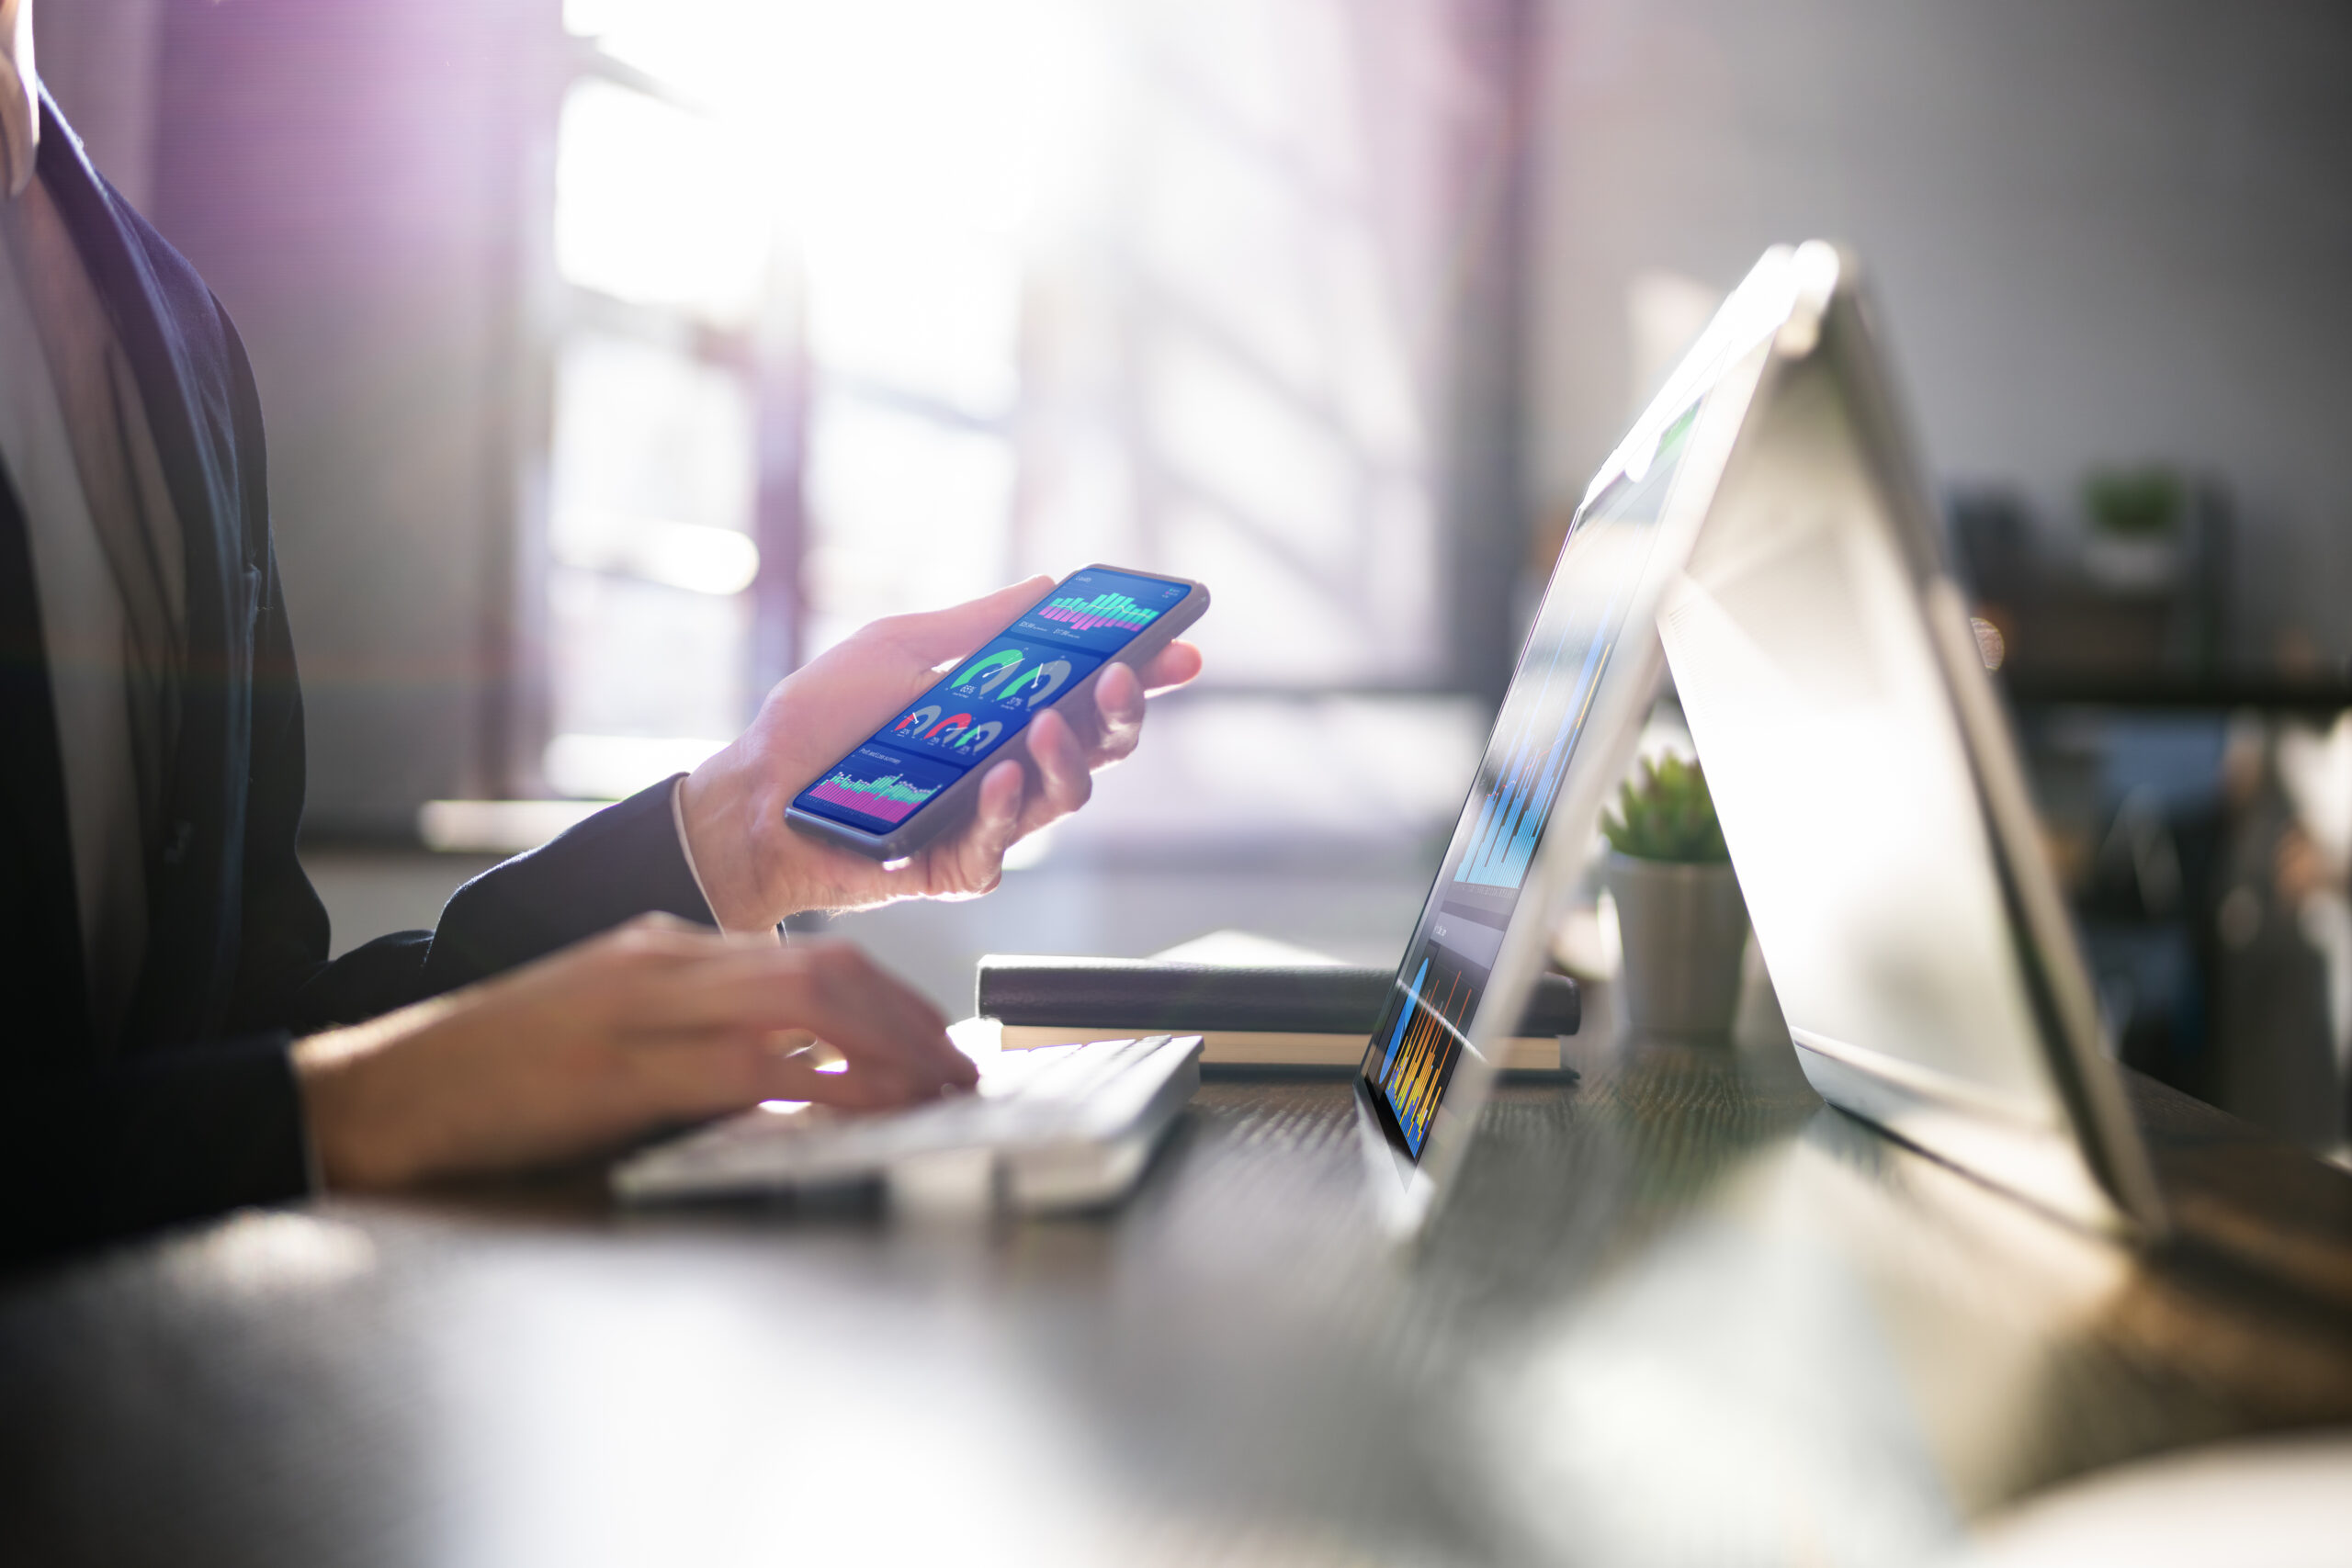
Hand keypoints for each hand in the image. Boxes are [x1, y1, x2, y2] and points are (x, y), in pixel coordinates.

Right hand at [292, 916, 974, 1189]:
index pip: (806, 956)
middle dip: (909, 1020)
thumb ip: (692, 1045)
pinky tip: (864, 1110)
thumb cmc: (492, 1076)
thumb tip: (792, 1084)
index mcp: (663, 950)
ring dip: (888, 1048)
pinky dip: (824, 1086)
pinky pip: (751, 1067)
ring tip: (935, 1089)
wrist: (381, 1093)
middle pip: (826, 971)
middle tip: (960, 1069)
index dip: (889, 997)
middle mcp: (664, 962)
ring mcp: (643, 1009)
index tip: (935, 1040)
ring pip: (806, 1003)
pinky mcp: (621, 1069)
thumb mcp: (607, 1037)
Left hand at [678, 577, 1202, 926]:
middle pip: (1098, 745)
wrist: (752, 798)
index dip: (1141, 670)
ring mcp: (989, 820)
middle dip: (1124, 711)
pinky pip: (1002, 845)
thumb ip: (979, 627)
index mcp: (1005, 712)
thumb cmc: (817, 724)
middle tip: (1125, 679)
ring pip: (1065, 796)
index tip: (1181, 645)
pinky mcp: (957, 866)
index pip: (1090, 691)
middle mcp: (1010, 766)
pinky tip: (1000, 777)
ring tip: (1048, 727)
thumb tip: (1049, 585)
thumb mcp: (898, 649)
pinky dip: (1005, 809)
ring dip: (1069, 757)